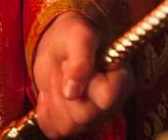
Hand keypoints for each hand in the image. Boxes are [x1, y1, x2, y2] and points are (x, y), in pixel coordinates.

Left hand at [32, 12, 131, 138]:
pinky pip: (55, 131)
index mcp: (121, 80)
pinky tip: (51, 94)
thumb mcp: (78, 37)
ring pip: (68, 127)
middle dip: (63, 90)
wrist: (60, 45)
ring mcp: (95, 120)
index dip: (85, 83)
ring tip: (59, 78)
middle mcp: (112, 105)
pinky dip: (46, 112)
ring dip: (53, 100)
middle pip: (84, 116)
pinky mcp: (75, 127)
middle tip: (63, 67)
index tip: (73, 63)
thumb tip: (72, 92)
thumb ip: (80, 61)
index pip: (106, 98)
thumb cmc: (75, 35)